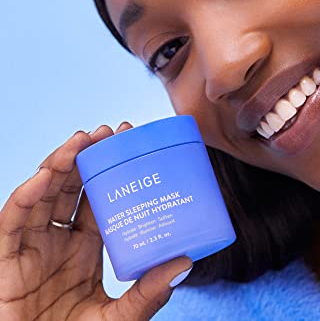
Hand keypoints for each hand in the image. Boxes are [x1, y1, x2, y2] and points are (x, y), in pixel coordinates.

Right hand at [0, 123, 192, 320]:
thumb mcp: (121, 318)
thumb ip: (149, 294)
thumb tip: (187, 261)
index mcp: (87, 247)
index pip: (99, 198)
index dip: (111, 170)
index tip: (129, 142)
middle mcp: (60, 241)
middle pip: (71, 188)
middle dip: (87, 156)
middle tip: (108, 132)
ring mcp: (33, 248)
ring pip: (43, 195)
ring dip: (59, 164)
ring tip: (81, 140)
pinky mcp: (7, 262)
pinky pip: (12, 222)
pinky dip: (26, 196)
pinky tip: (46, 176)